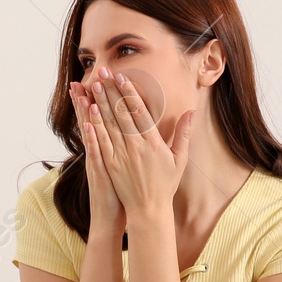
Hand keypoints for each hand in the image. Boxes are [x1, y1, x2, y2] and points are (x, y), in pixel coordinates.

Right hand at [69, 79, 123, 237]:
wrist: (112, 217)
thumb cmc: (121, 194)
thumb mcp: (121, 169)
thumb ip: (124, 149)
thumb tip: (130, 135)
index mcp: (106, 149)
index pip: (101, 121)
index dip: (97, 102)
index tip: (95, 82)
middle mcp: (99, 152)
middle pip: (92, 121)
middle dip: (88, 100)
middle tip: (81, 79)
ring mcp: (97, 161)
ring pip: (91, 132)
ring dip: (86, 112)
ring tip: (82, 92)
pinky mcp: (99, 172)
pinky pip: (95, 151)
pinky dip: (92, 137)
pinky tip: (89, 123)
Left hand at [84, 65, 193, 223]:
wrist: (148, 210)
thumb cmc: (165, 185)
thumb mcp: (179, 159)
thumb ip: (183, 134)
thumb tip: (191, 112)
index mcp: (153, 143)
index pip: (139, 112)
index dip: (129, 93)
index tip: (122, 77)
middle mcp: (136, 146)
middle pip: (121, 113)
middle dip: (111, 91)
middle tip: (103, 72)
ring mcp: (121, 156)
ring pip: (109, 124)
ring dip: (101, 103)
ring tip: (93, 85)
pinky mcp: (110, 165)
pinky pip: (101, 142)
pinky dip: (95, 126)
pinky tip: (89, 112)